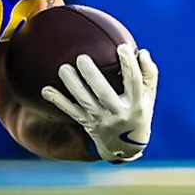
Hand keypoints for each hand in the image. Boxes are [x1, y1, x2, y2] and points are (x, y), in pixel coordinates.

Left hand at [41, 41, 157, 163]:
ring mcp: (101, 120)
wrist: (125, 147)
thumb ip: (148, 74)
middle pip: (104, 94)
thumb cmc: (138, 111)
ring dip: (72, 86)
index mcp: (137, 105)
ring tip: (63, 68)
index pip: (134, 83)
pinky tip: (45, 90)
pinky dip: (58, 101)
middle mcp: (118, 114)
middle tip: (81, 57)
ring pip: (85, 102)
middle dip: (92, 76)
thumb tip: (143, 52)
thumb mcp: (148, 97)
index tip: (121, 47)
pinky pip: (71, 112)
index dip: (128, 66)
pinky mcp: (87, 124)